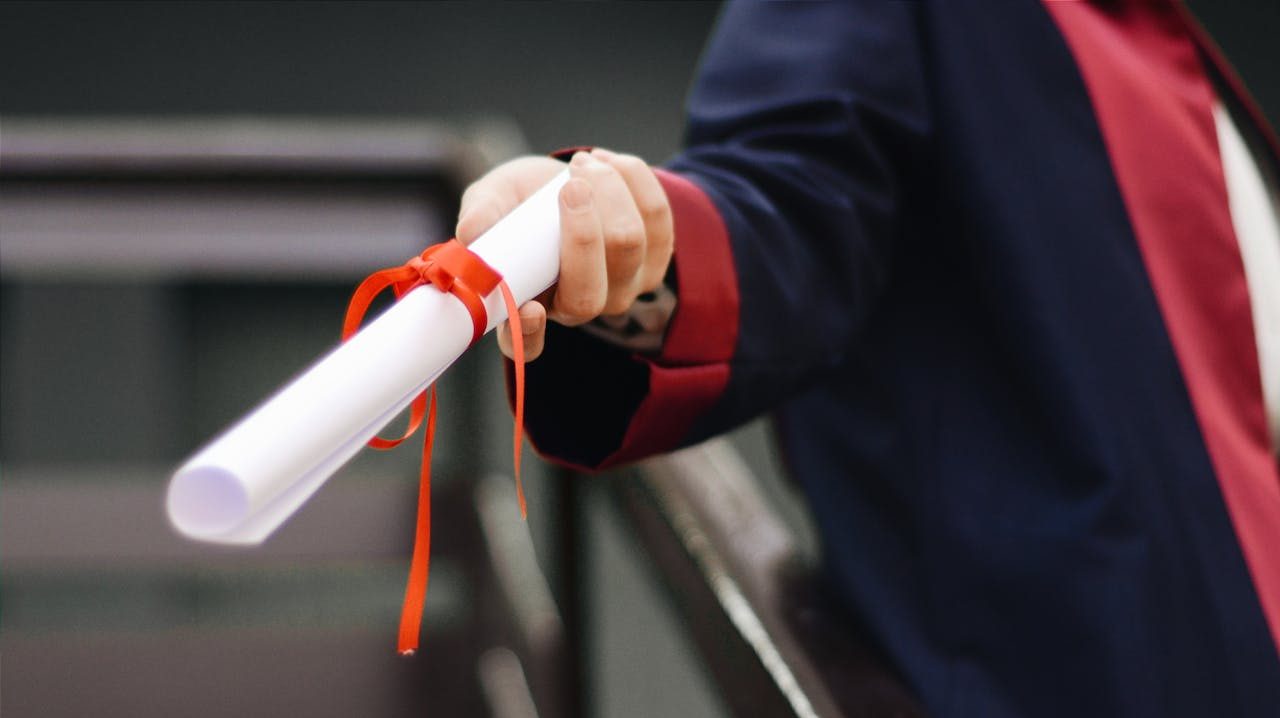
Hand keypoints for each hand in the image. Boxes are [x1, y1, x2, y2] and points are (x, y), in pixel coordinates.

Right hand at [456, 149, 673, 360]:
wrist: (566, 180)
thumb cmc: (521, 201)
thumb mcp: (492, 200)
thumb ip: (481, 215)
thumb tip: (471, 233)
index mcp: (529, 307)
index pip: (527, 344)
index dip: (530, 334)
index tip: (529, 308)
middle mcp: (578, 308)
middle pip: (590, 292)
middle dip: (583, 231)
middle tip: (569, 185)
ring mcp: (623, 287)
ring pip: (629, 245)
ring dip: (608, 191)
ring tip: (582, 163)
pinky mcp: (656, 257)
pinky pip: (658, 217)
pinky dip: (633, 179)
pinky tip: (607, 162)